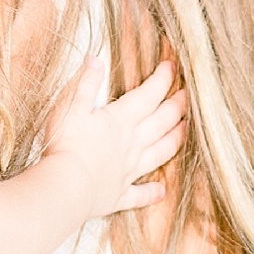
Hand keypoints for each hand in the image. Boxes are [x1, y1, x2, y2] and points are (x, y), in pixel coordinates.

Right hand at [43, 58, 186, 220]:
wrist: (66, 186)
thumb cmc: (66, 145)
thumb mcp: (71, 107)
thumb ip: (86, 84)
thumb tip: (96, 59)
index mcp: (121, 120)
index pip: (149, 94)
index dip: (163, 78)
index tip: (172, 65)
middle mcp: (132, 144)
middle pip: (163, 122)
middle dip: (178, 105)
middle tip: (187, 94)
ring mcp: (128, 170)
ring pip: (161, 153)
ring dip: (175, 140)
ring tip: (186, 130)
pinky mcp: (119, 194)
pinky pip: (140, 194)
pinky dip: (153, 192)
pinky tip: (162, 191)